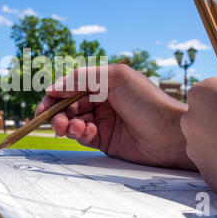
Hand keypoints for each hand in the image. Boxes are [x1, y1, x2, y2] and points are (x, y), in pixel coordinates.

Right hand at [35, 64, 195, 169]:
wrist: (171, 134)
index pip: (70, 87)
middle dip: (57, 113)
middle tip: (54, 120)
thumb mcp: (115, 77)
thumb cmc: (148, 101)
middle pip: (67, 106)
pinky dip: (79, 134)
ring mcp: (101, 121)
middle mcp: (100, 101)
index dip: (55, 95)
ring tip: (70, 127)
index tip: (46, 103)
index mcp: (103, 83)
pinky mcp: (104, 139)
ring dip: (66, 125)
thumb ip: (82, 78)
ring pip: (72, 122)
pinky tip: (86, 132)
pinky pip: (82, 136)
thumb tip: (53, 87)